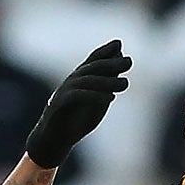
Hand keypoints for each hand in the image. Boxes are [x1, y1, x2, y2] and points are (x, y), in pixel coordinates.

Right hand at [25, 40, 130, 169]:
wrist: (55, 139)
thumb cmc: (77, 120)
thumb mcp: (97, 102)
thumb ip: (106, 86)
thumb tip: (119, 71)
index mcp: (80, 78)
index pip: (93, 60)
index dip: (105, 51)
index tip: (119, 44)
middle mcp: (72, 81)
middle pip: (92, 68)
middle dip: (111, 64)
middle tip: (128, 62)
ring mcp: (65, 91)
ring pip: (87, 81)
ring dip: (108, 82)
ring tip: (126, 84)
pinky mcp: (60, 104)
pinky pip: (78, 97)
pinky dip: (95, 96)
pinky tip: (110, 98)